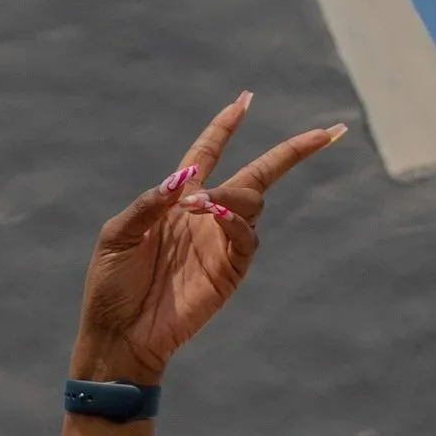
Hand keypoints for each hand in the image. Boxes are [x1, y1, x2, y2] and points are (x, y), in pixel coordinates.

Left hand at [70, 95, 343, 384]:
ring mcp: (220, 243)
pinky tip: (218, 215)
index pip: (208, 153)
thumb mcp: (117, 236)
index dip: (225, 127)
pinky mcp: (229, 271)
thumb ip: (148, 204)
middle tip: (325, 133)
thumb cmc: (110, 286)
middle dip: (292, 152)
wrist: (120, 335)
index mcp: (175, 202)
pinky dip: (237, 221)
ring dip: (233, 194)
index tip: (245, 101)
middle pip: (256, 174)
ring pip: (252, 201)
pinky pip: (247, 238)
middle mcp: (204, 217)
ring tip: (202, 204)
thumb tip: (183, 176)